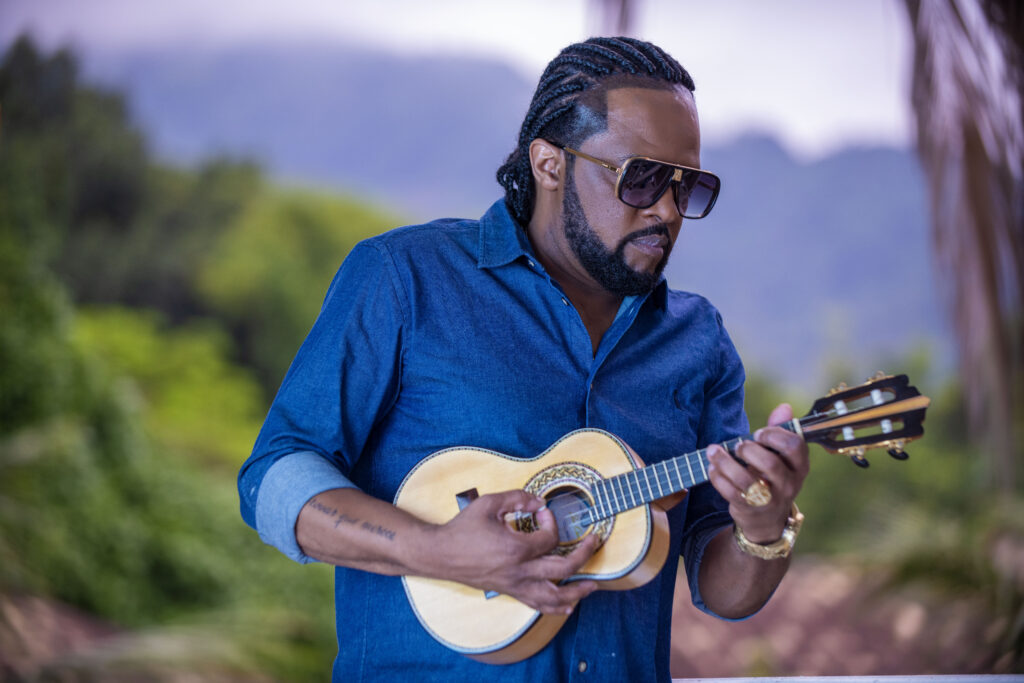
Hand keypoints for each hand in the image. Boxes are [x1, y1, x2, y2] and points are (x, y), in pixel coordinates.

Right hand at [423, 490, 599, 613]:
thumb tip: (539, 501)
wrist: (441, 555)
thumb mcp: (489, 504)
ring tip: (593, 585)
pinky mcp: (510, 592)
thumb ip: (516, 498)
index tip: (543, 512)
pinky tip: (568, 606)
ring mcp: (516, 585)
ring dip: (577, 592)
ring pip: (554, 596)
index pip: (549, 537)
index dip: (551, 521)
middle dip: (584, 555)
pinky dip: (556, 608)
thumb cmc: (463, 529)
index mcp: (516, 548)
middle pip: (563, 568)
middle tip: (594, 542)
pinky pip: (538, 606)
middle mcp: (520, 571)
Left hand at [707, 403, 808, 543]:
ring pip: (746, 480)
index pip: (794, 446)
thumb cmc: (772, 477)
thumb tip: (784, 407)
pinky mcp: (749, 510)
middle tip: (738, 446)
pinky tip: (712, 468)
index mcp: (800, 466)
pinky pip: (730, 492)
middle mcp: (789, 484)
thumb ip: (780, 431)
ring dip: (725, 462)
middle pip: (770, 464)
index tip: (758, 434)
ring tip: (714, 451)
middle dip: (749, 450)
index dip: (773, 435)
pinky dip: (717, 477)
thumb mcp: (780, 456)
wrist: (766, 518)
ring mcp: (770, 500)